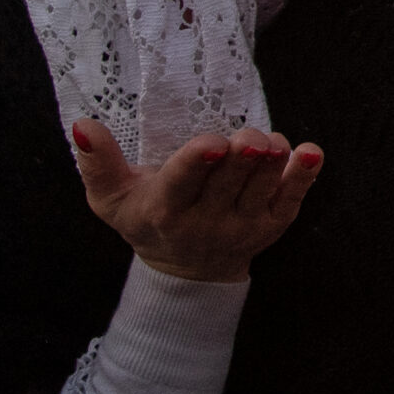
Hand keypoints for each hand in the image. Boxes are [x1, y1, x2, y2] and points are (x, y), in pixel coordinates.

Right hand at [71, 120, 322, 284]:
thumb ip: (97, 162)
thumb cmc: (146, 219)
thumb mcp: (111, 198)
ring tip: (270, 142)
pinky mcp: (272, 225)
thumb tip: (82, 124)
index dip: (199, 162)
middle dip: (243, 154)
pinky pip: (292, 199)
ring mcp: (243, 225)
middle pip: (230, 181)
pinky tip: (310, 152)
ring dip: (272, 159)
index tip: (212, 141)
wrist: (187, 269)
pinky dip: (303, 175)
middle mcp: (207, 221)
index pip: (184, 184)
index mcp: (166, 210)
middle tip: (248, 138)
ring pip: (263, 187)